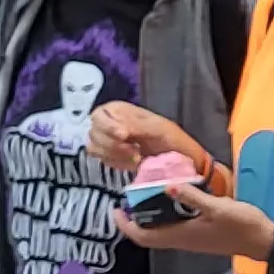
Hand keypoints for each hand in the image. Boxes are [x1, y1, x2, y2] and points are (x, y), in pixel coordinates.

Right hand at [83, 101, 208, 178]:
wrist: (179, 160)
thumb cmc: (171, 138)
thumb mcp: (158, 128)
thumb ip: (137, 126)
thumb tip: (119, 130)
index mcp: (119, 110)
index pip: (99, 115)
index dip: (108, 126)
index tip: (124, 136)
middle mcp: (109, 123)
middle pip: (93, 132)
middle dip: (113, 144)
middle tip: (135, 151)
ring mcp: (107, 141)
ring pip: (94, 147)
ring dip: (115, 154)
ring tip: (137, 157)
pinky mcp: (109, 157)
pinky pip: (101, 160)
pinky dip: (116, 162)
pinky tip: (132, 163)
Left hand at [115, 182, 273, 262]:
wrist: (264, 242)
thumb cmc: (242, 225)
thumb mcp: (218, 207)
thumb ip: (192, 197)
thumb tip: (167, 186)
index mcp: (182, 235)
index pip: (143, 236)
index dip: (125, 225)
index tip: (116, 209)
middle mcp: (182, 241)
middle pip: (148, 236)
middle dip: (133, 221)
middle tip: (128, 200)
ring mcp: (191, 240)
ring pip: (159, 233)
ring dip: (148, 220)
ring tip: (145, 198)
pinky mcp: (199, 237)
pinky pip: (172, 230)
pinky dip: (164, 218)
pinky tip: (171, 202)